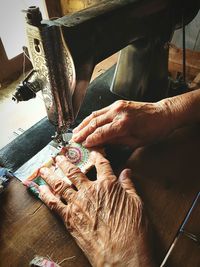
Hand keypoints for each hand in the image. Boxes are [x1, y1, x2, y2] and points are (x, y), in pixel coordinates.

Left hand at [39, 153, 153, 266]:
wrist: (123, 255)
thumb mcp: (137, 204)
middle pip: (74, 171)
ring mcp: (78, 204)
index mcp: (108, 185)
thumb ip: (129, 186)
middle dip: (65, 161)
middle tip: (59, 155)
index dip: (97, 154)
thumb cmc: (133, 230)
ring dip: (51, 175)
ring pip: (60, 185)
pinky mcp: (70, 219)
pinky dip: (46, 195)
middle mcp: (90, 191)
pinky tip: (41, 189)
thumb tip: (127, 173)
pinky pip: (54, 204)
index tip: (92, 149)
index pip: (101, 164)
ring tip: (44, 168)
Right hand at [72, 100, 172, 148]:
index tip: (82, 145)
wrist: (163, 114)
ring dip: (84, 123)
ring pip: (95, 115)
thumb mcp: (136, 141)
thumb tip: (101, 144)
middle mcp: (118, 112)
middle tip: (74, 139)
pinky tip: (86, 122)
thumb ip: (116, 141)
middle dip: (83, 132)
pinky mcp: (118, 103)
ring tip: (75, 131)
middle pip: (95, 122)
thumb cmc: (153, 130)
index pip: (101, 133)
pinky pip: (101, 111)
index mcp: (124, 124)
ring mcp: (117, 106)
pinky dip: (92, 117)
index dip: (90, 140)